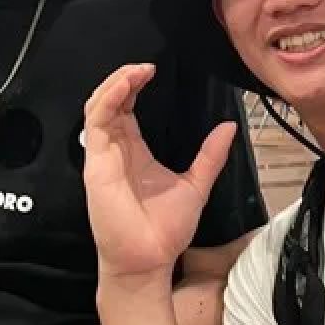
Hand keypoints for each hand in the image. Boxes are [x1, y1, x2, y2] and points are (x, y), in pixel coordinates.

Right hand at [83, 63, 235, 281]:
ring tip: (136, 71)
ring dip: (115, 83)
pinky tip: (125, 86)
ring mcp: (103, 154)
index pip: (126, 107)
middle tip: (145, 66)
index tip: (152, 70)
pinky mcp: (96, 162)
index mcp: (135, 150)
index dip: (134, 85)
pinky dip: (108, 99)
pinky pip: (96, 122)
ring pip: (98, 106)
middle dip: (124, 78)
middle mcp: (115, 148)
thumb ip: (209, 156)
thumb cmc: (166, 229)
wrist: (149, 258)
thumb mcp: (196, 184)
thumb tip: (229, 127)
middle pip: (110, 101)